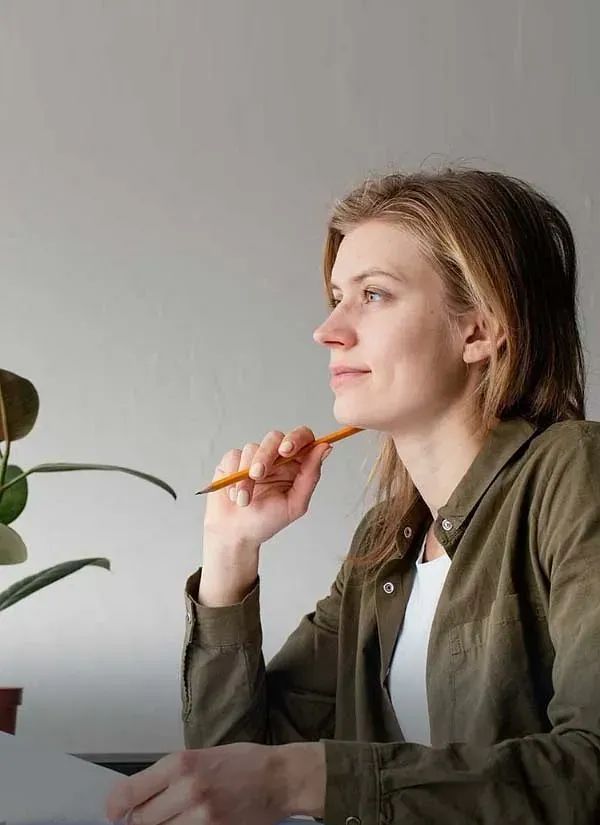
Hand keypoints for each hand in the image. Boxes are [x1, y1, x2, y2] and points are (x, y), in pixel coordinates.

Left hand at [105, 742, 326, 824]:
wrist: (280, 779)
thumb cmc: (245, 763)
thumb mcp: (204, 755)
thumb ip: (172, 774)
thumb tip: (142, 794)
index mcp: (183, 763)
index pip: (132, 791)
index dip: (116, 805)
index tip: (113, 811)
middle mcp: (188, 789)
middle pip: (141, 820)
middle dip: (139, 821)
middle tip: (146, 817)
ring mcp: (201, 817)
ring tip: (173, 819)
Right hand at [203, 426, 332, 549]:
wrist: (236, 534)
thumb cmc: (267, 521)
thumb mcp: (295, 504)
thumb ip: (310, 476)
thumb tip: (325, 448)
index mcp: (296, 465)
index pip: (303, 438)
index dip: (297, 438)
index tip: (286, 450)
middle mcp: (276, 458)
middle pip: (275, 437)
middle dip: (265, 456)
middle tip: (258, 474)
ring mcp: (254, 457)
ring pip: (252, 448)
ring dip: (246, 476)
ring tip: (244, 500)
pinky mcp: (233, 461)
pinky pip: (233, 457)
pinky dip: (232, 477)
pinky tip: (235, 495)